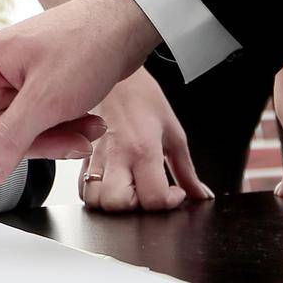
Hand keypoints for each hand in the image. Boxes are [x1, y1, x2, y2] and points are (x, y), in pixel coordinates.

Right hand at [0, 0, 155, 208]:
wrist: (127, 22)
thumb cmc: (87, 45)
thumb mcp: (48, 99)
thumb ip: (12, 137)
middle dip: (38, 144)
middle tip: (74, 141)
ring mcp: (16, 80)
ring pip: (24, 132)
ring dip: (58, 137)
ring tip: (91, 127)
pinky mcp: (38, 87)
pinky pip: (41, 123)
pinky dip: (66, 128)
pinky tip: (90, 120)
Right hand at [79, 67, 211, 211]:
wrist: (113, 75)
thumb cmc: (142, 97)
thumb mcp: (174, 133)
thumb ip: (187, 170)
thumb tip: (200, 194)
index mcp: (142, 149)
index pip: (152, 198)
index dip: (168, 202)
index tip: (174, 192)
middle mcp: (115, 156)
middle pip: (117, 204)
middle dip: (136, 207)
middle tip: (148, 193)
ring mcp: (95, 156)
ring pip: (95, 200)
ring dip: (113, 203)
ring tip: (128, 190)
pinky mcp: (81, 154)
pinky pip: (82, 187)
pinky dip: (96, 193)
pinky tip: (112, 183)